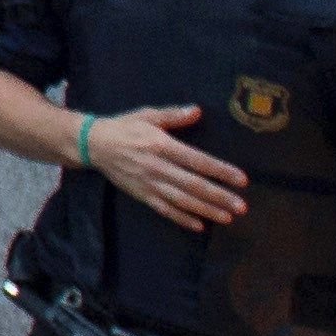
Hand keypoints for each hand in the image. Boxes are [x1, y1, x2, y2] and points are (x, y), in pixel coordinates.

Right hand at [78, 104, 248, 232]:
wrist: (94, 145)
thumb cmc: (124, 127)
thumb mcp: (148, 115)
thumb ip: (173, 115)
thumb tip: (197, 111)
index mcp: (162, 146)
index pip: (198, 161)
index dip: (221, 171)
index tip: (241, 180)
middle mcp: (158, 168)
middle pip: (194, 185)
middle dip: (219, 197)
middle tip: (241, 206)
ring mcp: (149, 184)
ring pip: (182, 200)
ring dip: (206, 210)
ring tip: (227, 217)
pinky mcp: (142, 194)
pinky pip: (164, 210)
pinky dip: (182, 218)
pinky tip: (199, 225)